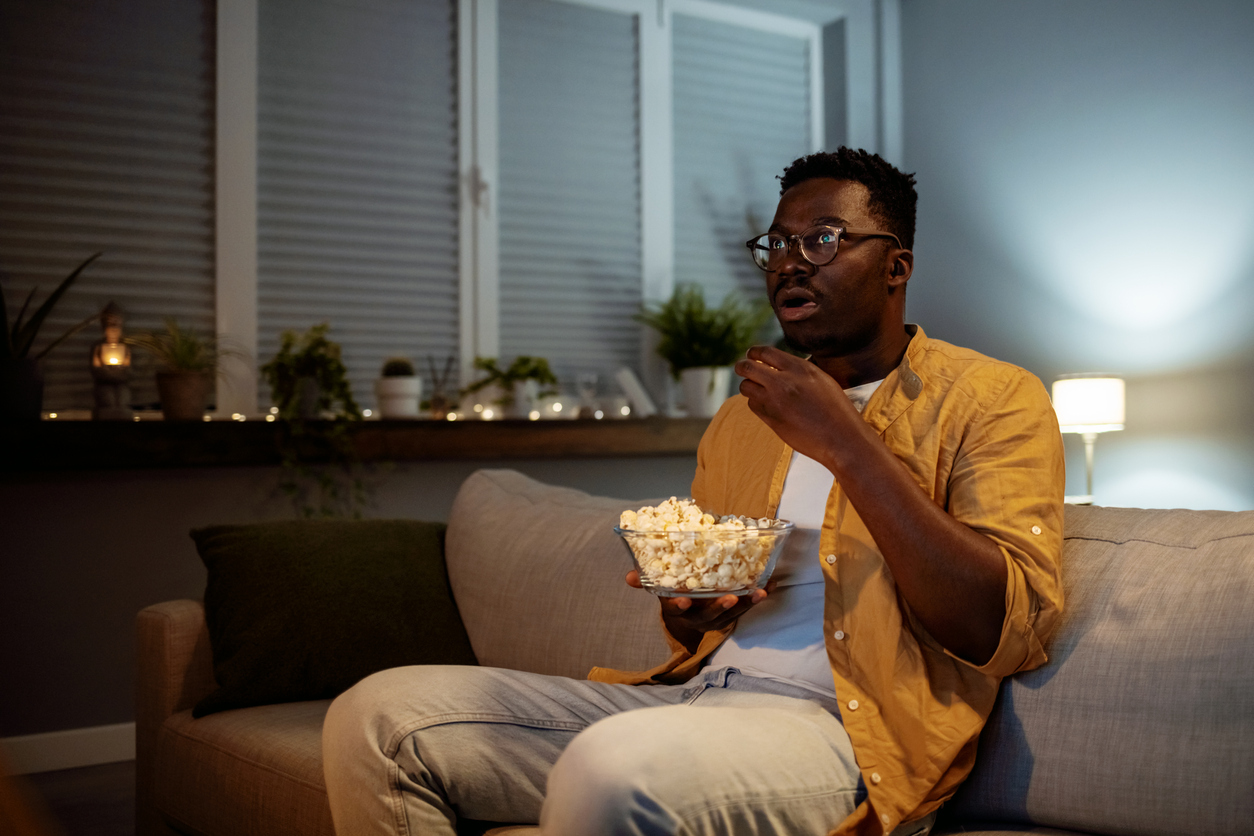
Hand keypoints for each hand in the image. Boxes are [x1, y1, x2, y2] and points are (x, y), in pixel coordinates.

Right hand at [626, 570, 771, 652]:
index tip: (683, 600)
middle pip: (708, 615)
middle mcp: (698, 616)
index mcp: (678, 608)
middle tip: (729, 598)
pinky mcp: (732, 613)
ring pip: (731, 614)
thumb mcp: (659, 587)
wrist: (688, 612)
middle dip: (719, 608)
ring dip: (745, 604)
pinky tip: (771, 586)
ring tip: (758, 593)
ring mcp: (716, 617)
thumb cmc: (674, 593)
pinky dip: (757, 598)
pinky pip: (746, 607)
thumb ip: (646, 581)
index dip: (679, 606)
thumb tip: (629, 577)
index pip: (676, 609)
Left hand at [734, 345, 862, 465]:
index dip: (754, 352)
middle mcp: (784, 382)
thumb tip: (779, 366)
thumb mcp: (821, 380)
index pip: (765, 352)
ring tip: (755, 389)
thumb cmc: (836, 410)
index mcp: (800, 368)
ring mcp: (775, 401)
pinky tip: (765, 405)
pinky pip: (752, 405)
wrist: (841, 438)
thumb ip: (799, 371)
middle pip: (748, 367)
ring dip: (748, 386)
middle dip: (742, 367)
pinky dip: (755, 403)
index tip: (751, 355)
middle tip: (741, 368)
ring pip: (746, 387)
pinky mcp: (771, 419)